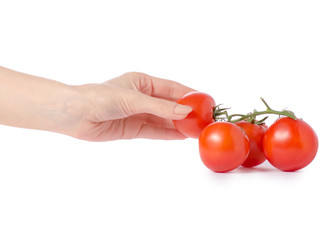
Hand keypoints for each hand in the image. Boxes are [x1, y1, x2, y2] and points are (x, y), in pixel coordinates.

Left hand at [72, 72, 193, 140]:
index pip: (172, 88)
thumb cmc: (99, 97)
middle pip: (170, 105)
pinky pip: (155, 131)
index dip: (190, 95)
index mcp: (143, 82)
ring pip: (164, 120)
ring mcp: (138, 113)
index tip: (206, 102)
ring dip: (180, 125)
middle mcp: (142, 97)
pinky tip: (182, 137)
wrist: (75, 115)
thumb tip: (186, 113)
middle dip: (187, 112)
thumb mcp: (133, 99)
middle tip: (204, 119)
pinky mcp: (133, 128)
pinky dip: (168, 134)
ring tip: (197, 130)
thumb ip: (160, 107)